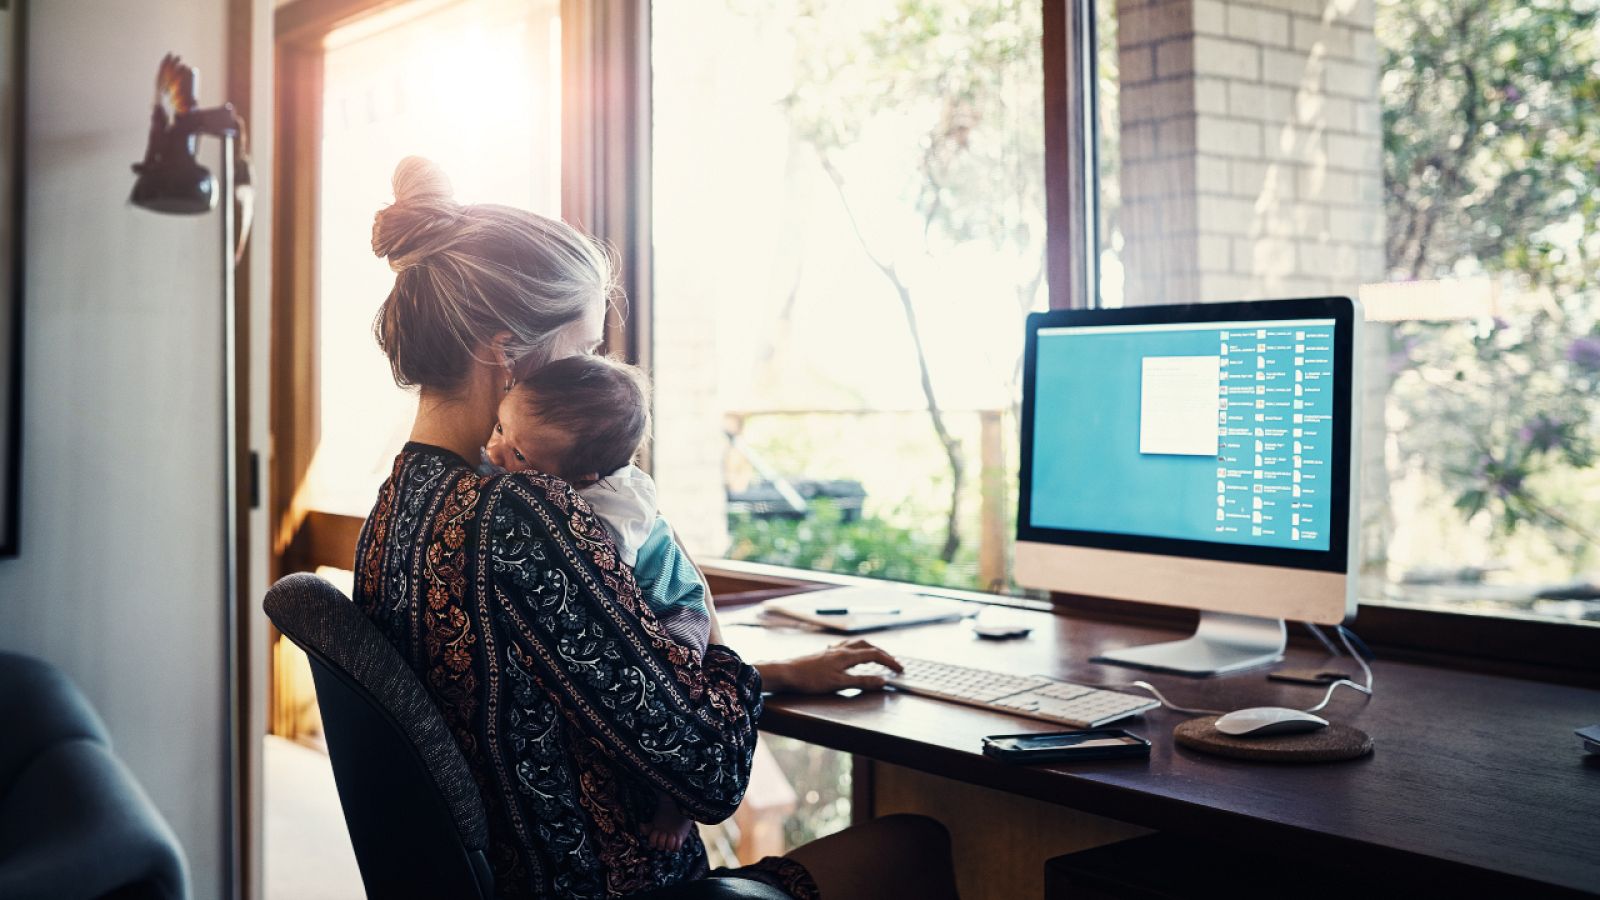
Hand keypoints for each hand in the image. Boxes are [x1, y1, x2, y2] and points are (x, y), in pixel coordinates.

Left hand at [759, 639, 903, 694]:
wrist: (786, 673)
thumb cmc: (810, 680)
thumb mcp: (839, 684)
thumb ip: (861, 682)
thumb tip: (883, 680)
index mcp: (847, 656)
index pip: (875, 655)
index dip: (890, 662)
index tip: (901, 670)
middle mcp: (841, 650)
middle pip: (867, 646)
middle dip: (883, 653)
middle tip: (893, 663)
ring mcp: (831, 651)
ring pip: (856, 644)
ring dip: (870, 649)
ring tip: (877, 656)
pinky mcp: (823, 654)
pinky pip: (845, 647)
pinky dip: (855, 650)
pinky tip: (851, 655)